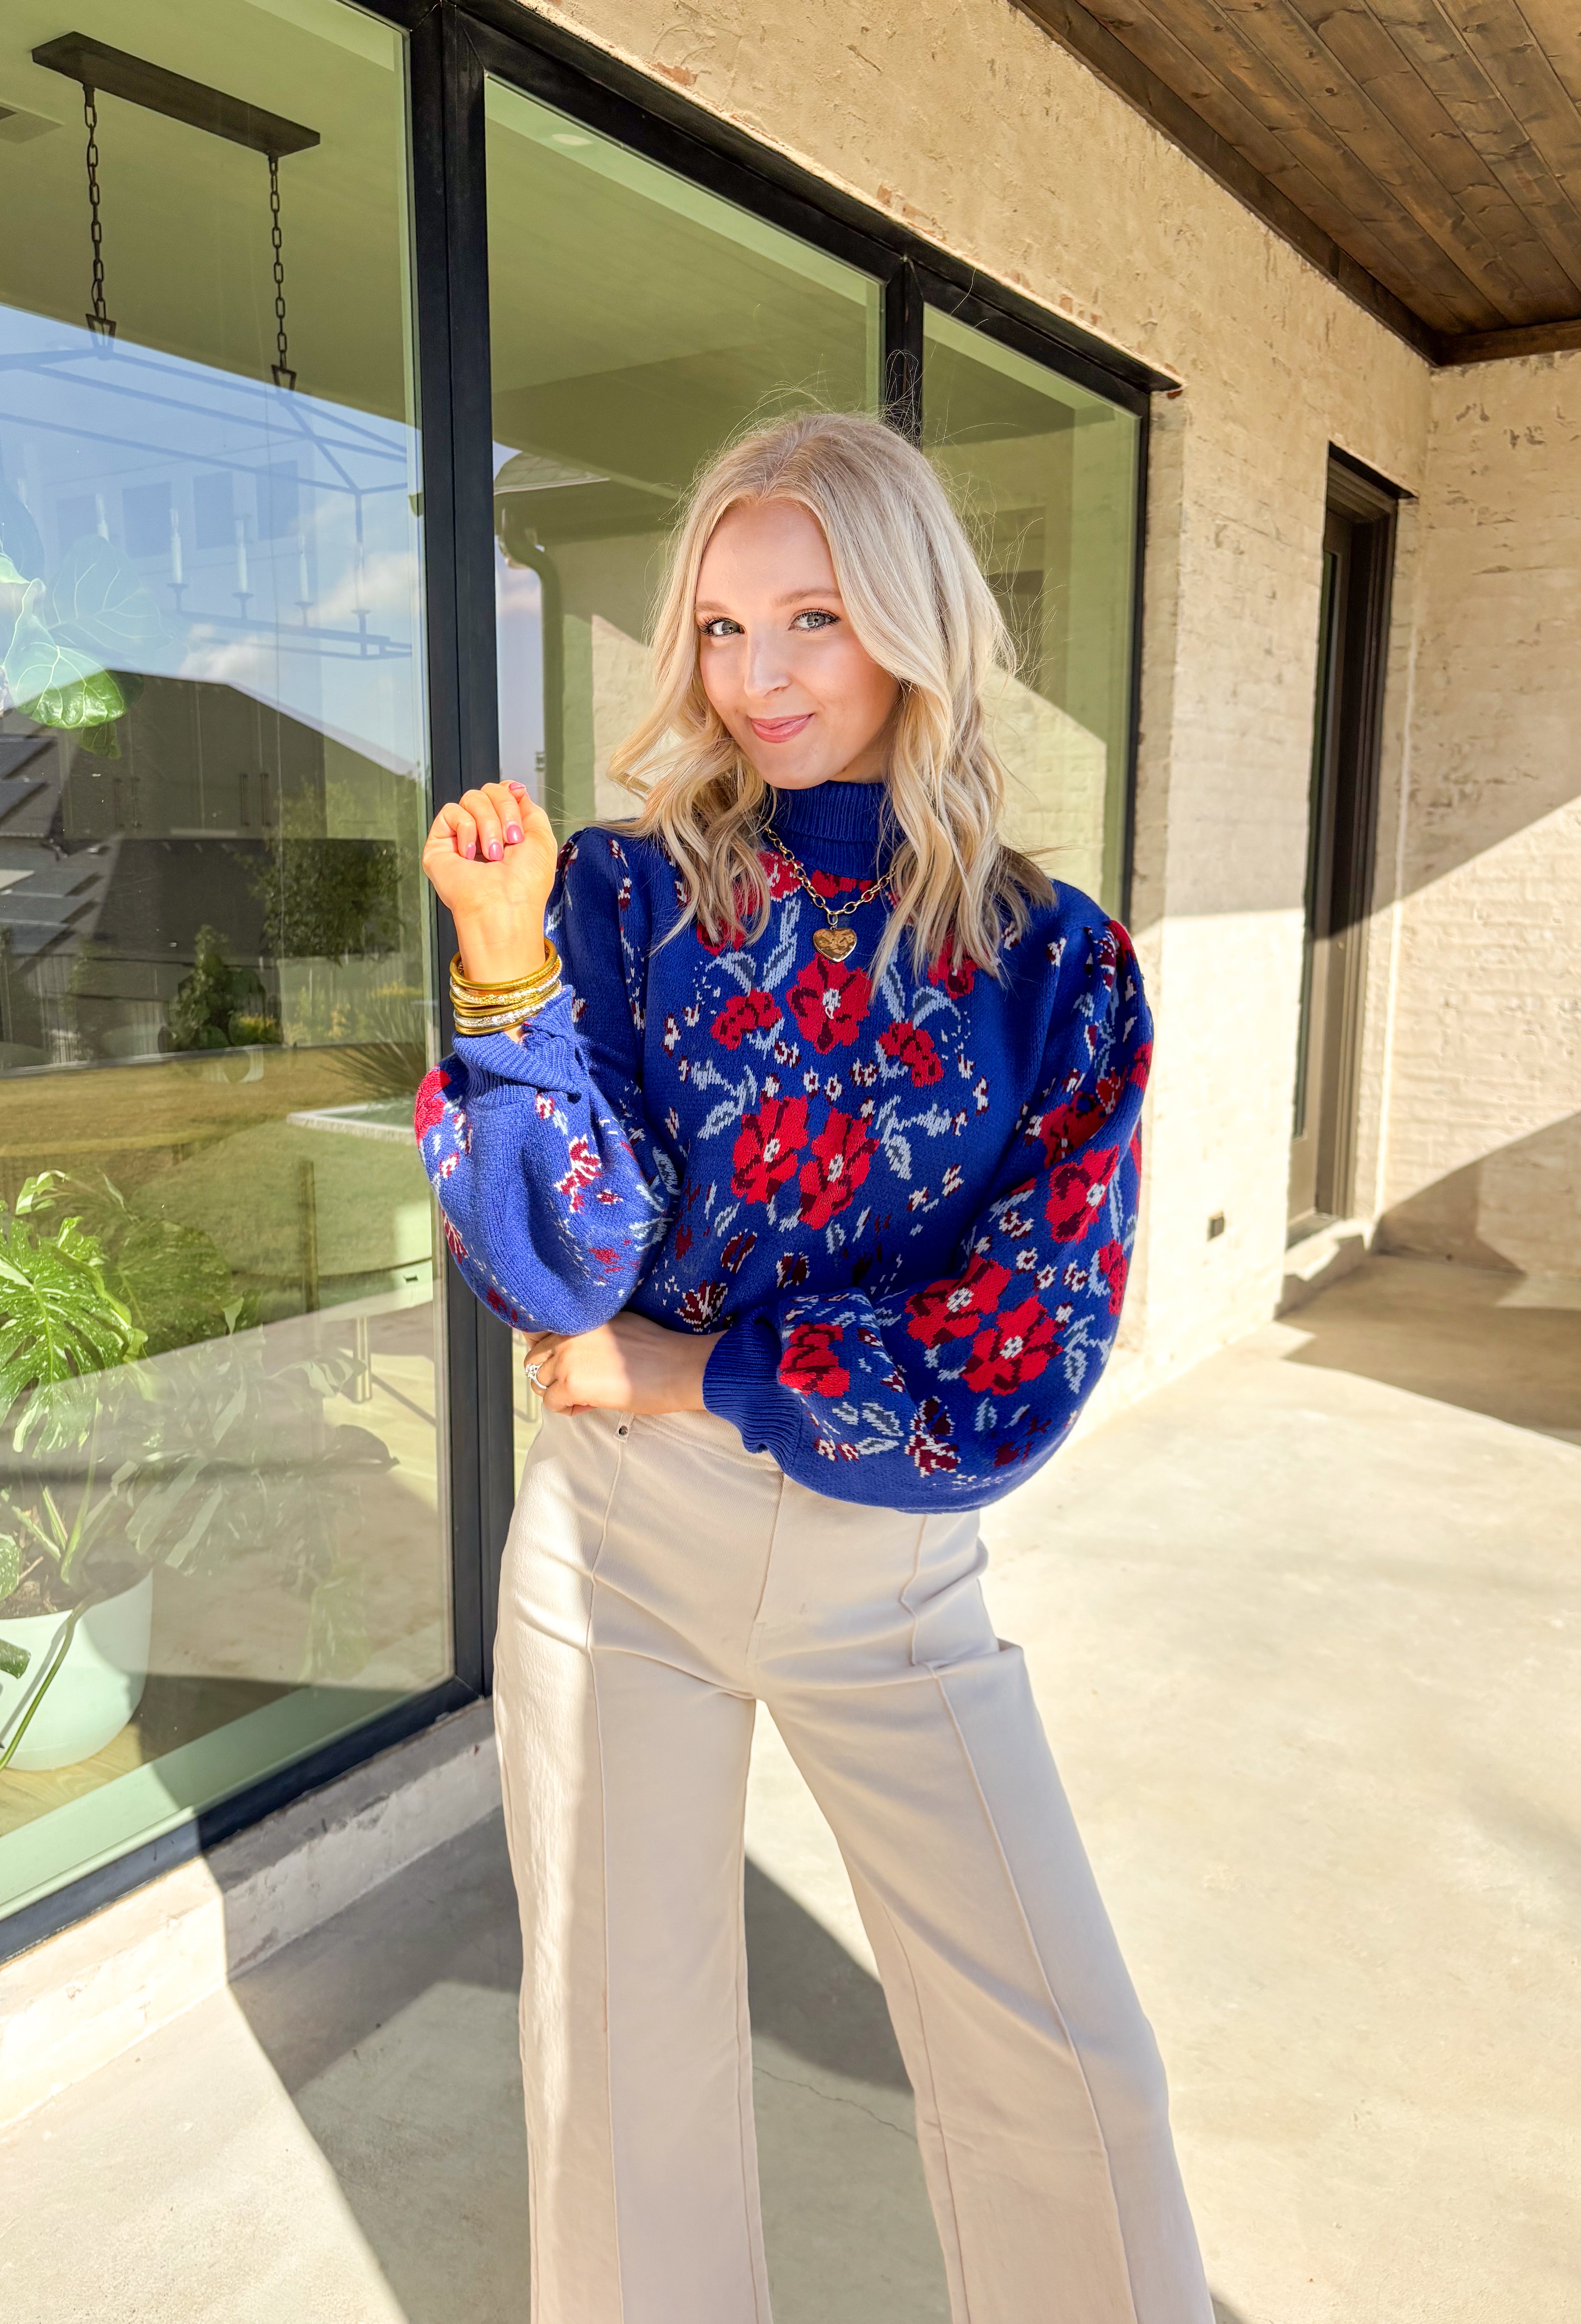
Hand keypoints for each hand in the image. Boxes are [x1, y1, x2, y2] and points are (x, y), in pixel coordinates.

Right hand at [421, 779, 558, 980]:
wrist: (504, 906)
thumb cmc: (525, 885)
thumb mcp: (542, 838)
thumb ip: (531, 809)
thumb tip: (515, 788)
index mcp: (506, 832)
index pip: (502, 792)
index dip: (510, 795)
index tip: (519, 805)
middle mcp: (483, 833)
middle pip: (489, 790)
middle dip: (505, 811)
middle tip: (511, 840)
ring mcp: (461, 837)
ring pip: (472, 798)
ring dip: (489, 824)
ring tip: (493, 853)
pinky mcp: (440, 843)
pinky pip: (452, 811)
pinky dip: (467, 829)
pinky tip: (471, 853)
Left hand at [521, 1310, 721, 1415]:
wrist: (679, 1366)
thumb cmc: (660, 1350)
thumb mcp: (620, 1326)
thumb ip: (591, 1334)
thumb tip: (577, 1354)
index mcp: (580, 1317)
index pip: (538, 1333)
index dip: (548, 1354)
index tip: (561, 1366)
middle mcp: (568, 1334)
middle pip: (533, 1359)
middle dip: (550, 1375)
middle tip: (576, 1386)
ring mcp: (567, 1358)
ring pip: (539, 1382)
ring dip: (559, 1393)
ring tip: (587, 1396)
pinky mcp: (572, 1383)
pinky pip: (551, 1403)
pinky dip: (567, 1409)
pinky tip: (591, 1405)